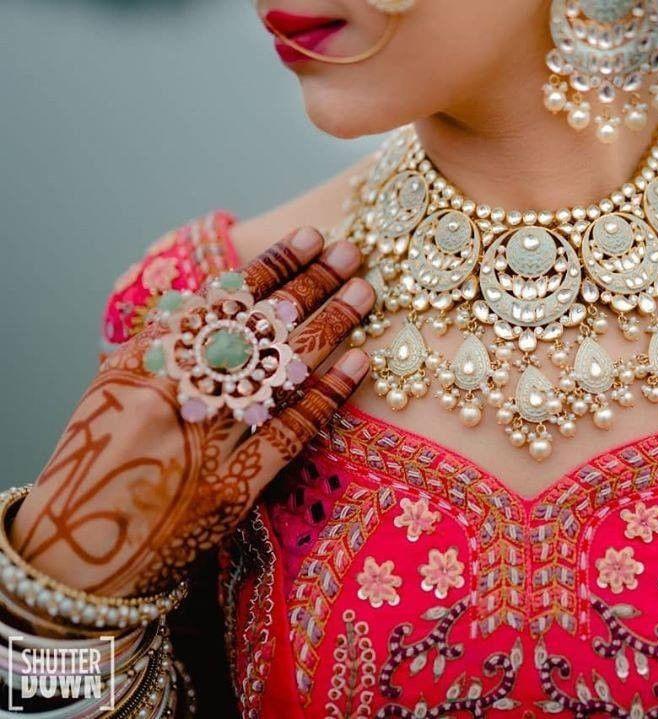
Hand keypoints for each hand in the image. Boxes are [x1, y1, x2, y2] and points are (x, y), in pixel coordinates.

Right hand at [12, 228, 373, 596]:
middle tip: (352, 255)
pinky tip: (359, 363)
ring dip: (330, 327)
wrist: (81, 548)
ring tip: (364, 294)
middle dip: (312, 285)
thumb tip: (230, 297)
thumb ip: (168, 344)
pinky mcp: (233, 486)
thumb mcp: (119, 388)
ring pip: (282, 371)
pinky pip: (292, 430)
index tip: (309, 239)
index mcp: (144, 363)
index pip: (221, 302)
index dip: (271, 267)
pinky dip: (328, 394)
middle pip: (260, 327)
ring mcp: (207, 441)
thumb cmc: (103, 458)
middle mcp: (176, 394)